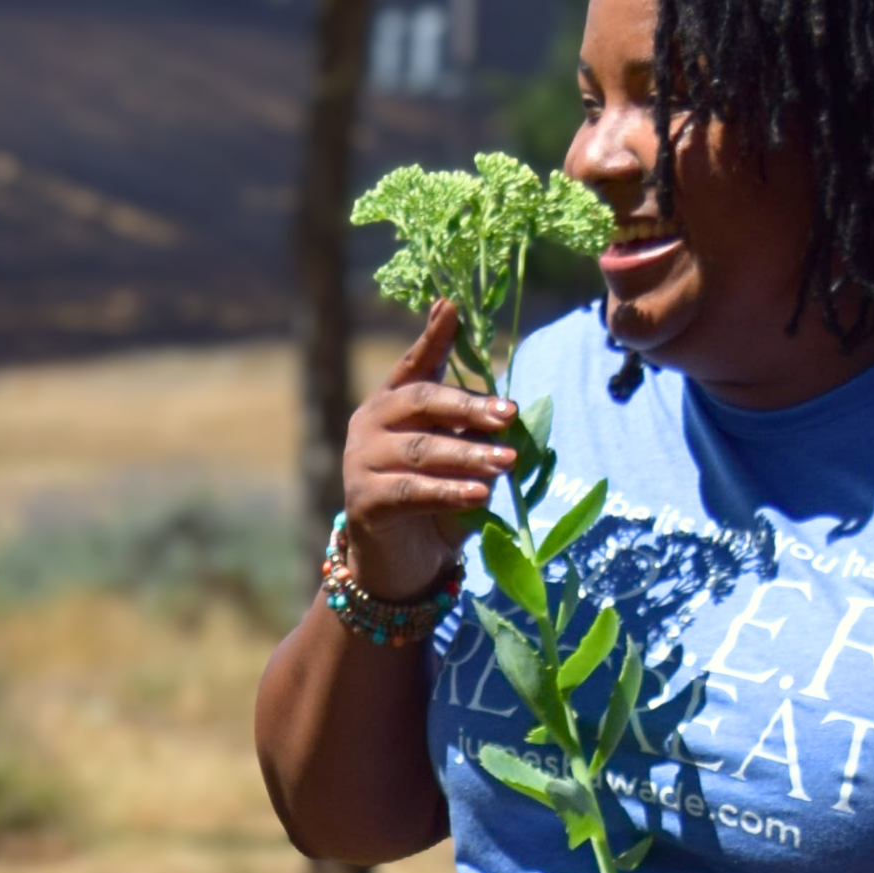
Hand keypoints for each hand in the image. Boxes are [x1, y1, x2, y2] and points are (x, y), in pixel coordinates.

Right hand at [341, 300, 519, 601]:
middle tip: (510, 414)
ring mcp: (361, 461)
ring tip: (507, 461)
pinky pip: (412, 492)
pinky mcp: (363, 501)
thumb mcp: (460, 463)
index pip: (415, 364)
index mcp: (393, 403)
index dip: (433, 336)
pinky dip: (449, 492)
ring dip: (469, 456)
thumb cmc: (436, 506)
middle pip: (422, 403)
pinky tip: (480, 495)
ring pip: (422, 450)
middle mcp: (370, 424)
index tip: (451, 305)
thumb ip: (474, 435)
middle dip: (470, 408)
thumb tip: (511, 413)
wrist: (400, 566)